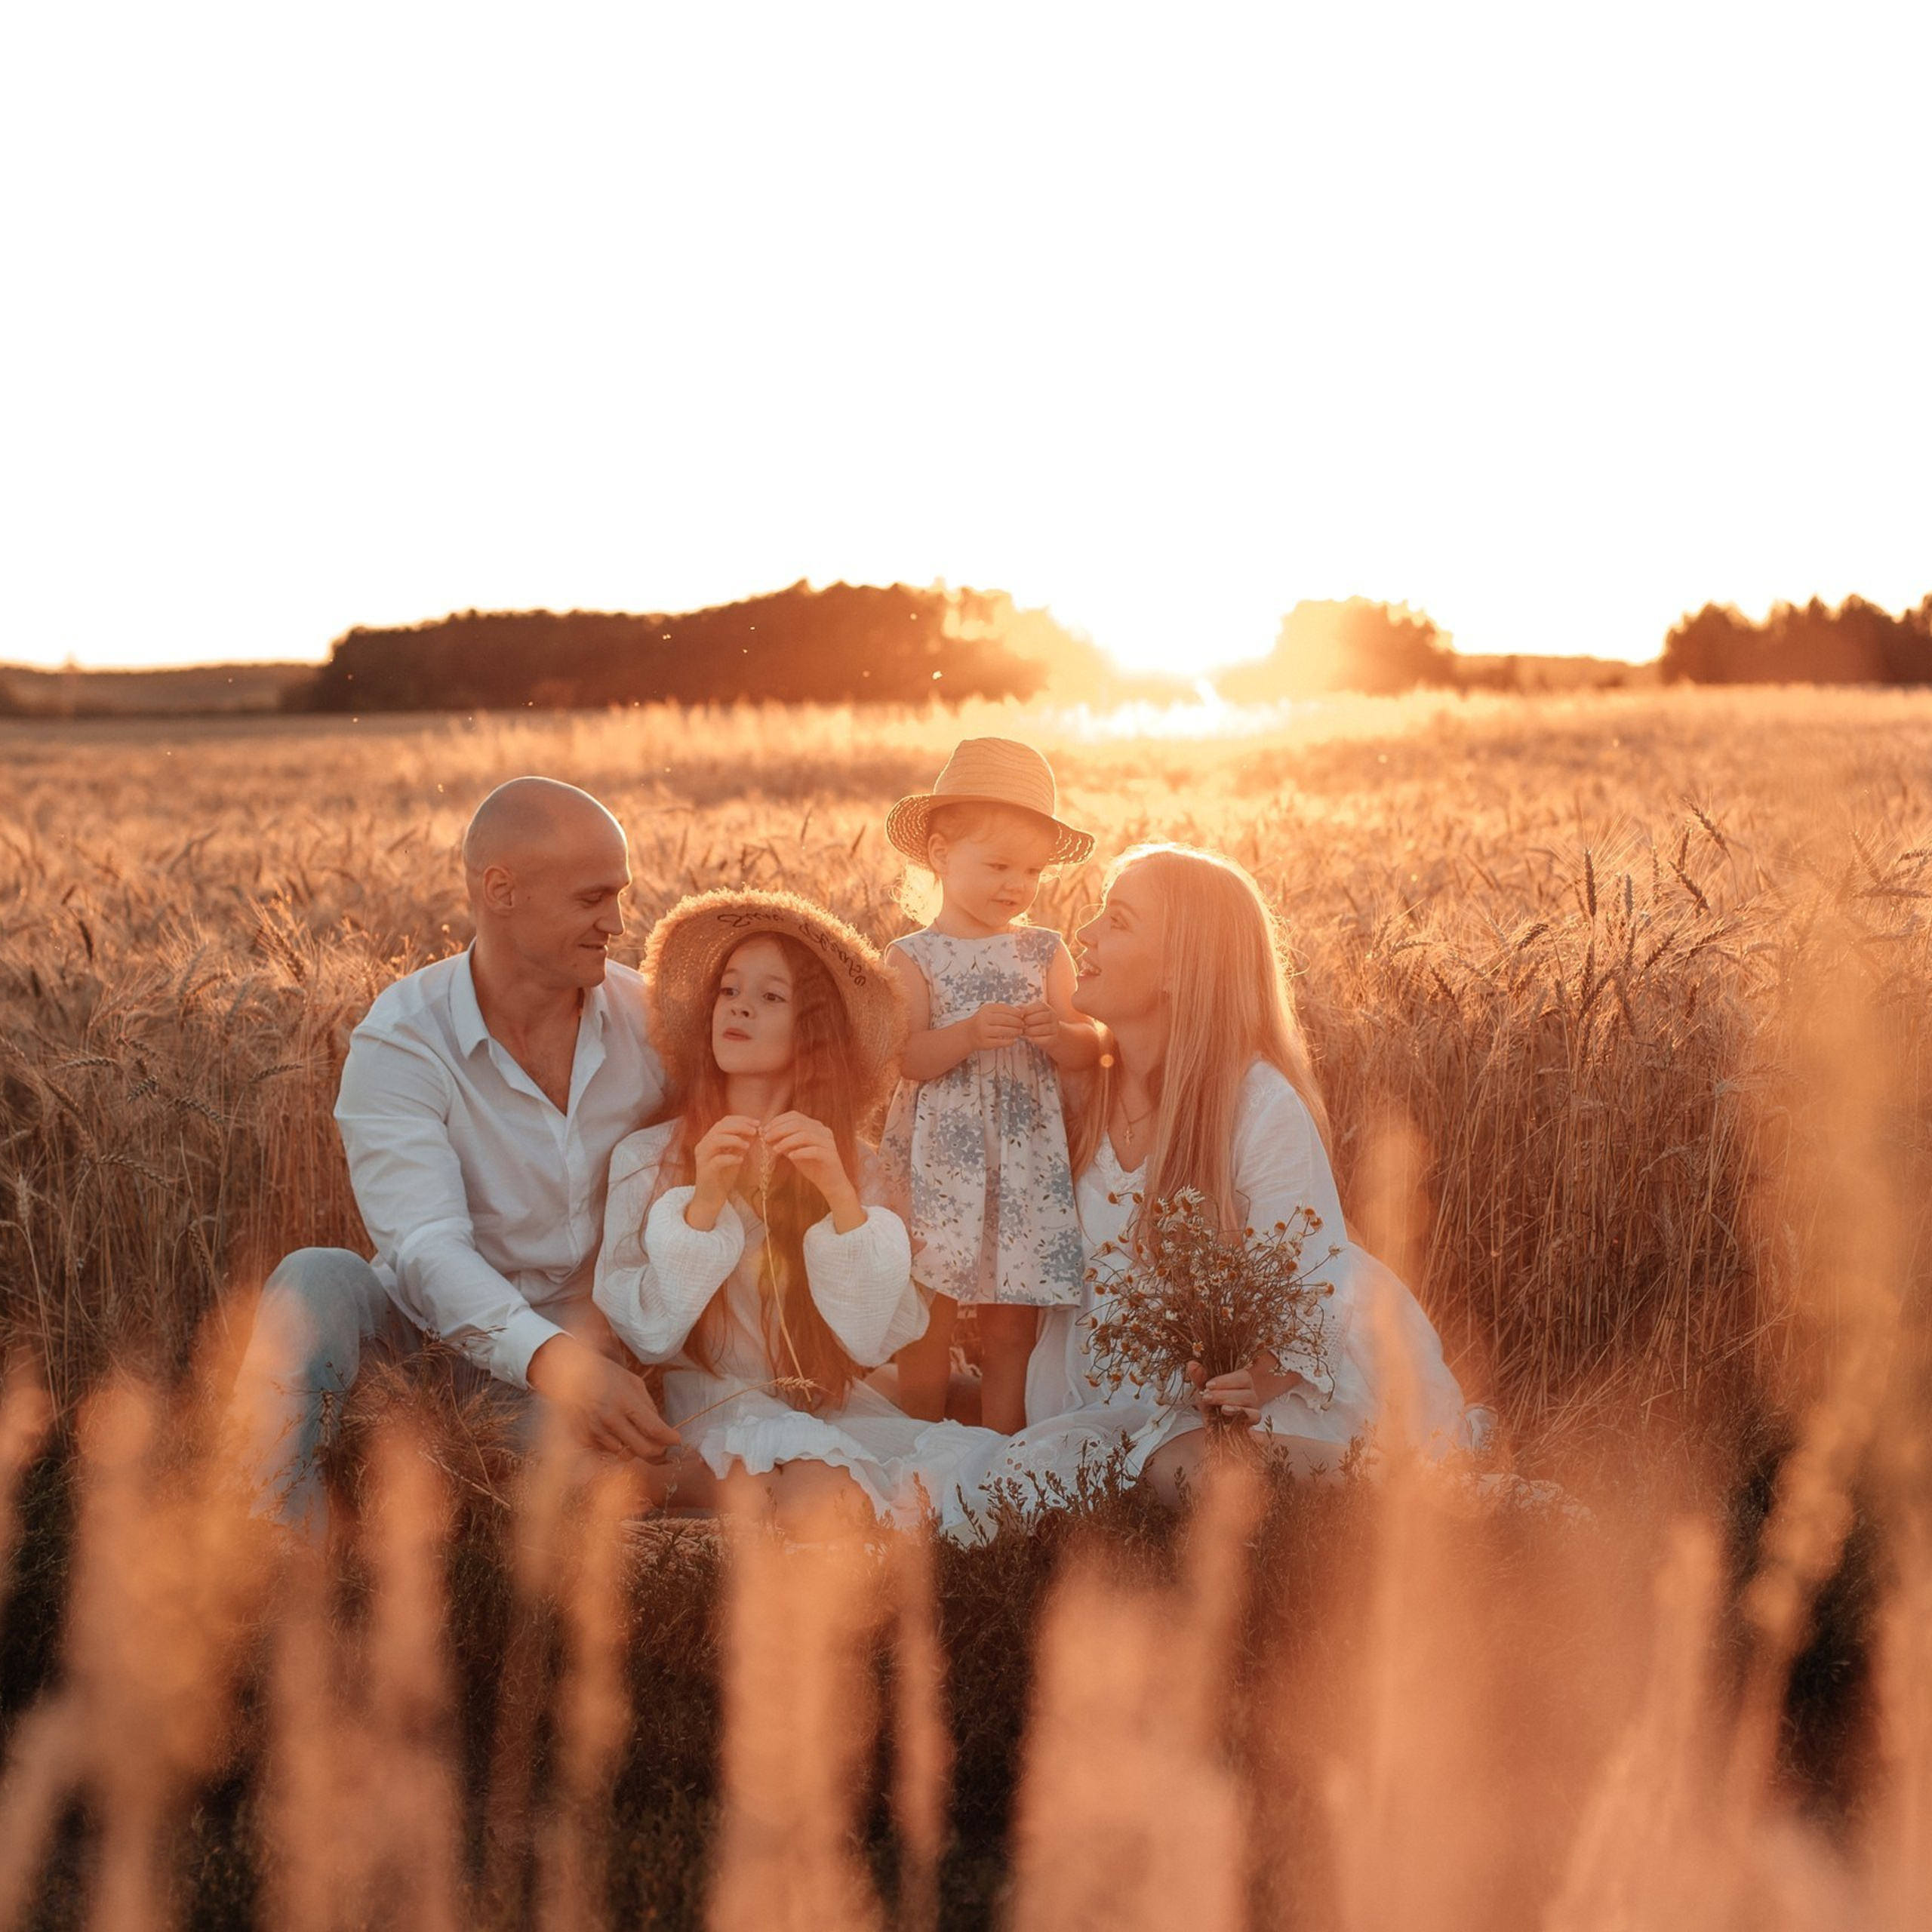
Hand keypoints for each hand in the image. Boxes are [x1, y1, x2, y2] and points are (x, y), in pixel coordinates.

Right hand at [527, 1333, 680, 1463]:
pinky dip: (614, 1446)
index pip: (654, 1429)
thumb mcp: (632, 1382)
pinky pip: (607, 1453)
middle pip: (643, 1450)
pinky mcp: (583, 1439)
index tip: (677, 1440)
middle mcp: (610, 1419)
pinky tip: (612, 1432)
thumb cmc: (605, 1375)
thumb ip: (648, 1406)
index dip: (669, 1439)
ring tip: (632, 1433)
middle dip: (658, 1453)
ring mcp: (595, 1431)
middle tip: (663, 1448)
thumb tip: (662, 1429)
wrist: (568, 1373)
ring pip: (626, 1455)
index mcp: (625, 1401)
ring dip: (634, 1449)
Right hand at [689, 1114, 760, 1225]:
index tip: (757, 1123)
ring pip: (716, 1140)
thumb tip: (756, 1130)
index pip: (724, 1122)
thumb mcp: (734, 1157)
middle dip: (740, 1126)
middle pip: (720, 1127)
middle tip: (755, 1131)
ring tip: (747, 1146)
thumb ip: (742, 1144)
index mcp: (709, 1140)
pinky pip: (717, 1160)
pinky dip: (730, 1157)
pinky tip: (740, 1160)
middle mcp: (703, 1146)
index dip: (741, 1120)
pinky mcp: (705, 1171)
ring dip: (734, 1140)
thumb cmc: (722, 1178)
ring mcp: (702, 1158)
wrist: (710, 1199)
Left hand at [763, 1110, 861, 1229]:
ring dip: (786, 1141)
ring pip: (805, 1135)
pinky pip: (814, 1150)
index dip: (778, 1121)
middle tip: (766, 1138)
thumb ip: (783, 1142)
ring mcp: (828, 1142)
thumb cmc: (812, 1166)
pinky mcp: (830, 1155)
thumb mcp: (794, 1152)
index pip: (794, 1116)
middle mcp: (823, 1130)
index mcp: (815, 1126)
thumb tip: (766, 1135)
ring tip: (775, 1149)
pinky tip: (790, 1157)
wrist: (831, 1183)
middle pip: (798, 1124)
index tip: (764, 1130)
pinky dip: (800, 1152)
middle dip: (779, 1130)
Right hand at [966, 1002, 1026, 1049]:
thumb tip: (1021, 1011)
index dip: (1016, 1013)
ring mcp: (983, 1031)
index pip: (1005, 1009)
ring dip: (1015, 1032)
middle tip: (1023, 1025)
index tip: (1023, 1016)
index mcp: (986, 1009)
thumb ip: (1003, 1010)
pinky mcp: (984, 1042)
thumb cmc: (982, 1022)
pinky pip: (1000, 1042)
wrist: (967, 1034)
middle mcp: (983, 1019)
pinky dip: (1009, 1041)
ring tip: (1019, 1032)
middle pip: (1006, 1020)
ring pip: (1004, 1031)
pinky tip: (1013, 1040)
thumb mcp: (990, 1012)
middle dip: (1017, 1022)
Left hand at [1018, 1001, 1059, 1044]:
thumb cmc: (1036, 1022)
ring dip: (1031, 1031)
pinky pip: (1046, 1039)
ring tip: (1023, 1032)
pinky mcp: (1054, 1038)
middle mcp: (1053, 1016)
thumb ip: (1023, 1009)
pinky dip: (1036, 1039)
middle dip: (1029, 1020)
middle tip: (1020, 1025)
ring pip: (1044, 1028)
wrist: (1051, 1034)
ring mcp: (1055, 1027)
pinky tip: (1029, 1039)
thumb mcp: (1031, 1013)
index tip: (1020, 1015)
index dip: (1028, 1010)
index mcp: (1047, 1008)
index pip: (1039, 1006)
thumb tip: (1015, 1010)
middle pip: (1042, 1016)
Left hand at [1185, 1359, 1268, 1423]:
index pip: (1242, 1376)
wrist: (1212, 1423)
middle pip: (1246, 1390)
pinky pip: (1254, 1416)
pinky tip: (1227, 1416)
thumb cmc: (1211, 1401)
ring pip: (1250, 1403)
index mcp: (1241, 1380)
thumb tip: (1191, 1364)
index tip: (1208, 1385)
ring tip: (1220, 1408)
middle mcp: (1250, 1392)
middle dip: (1224, 1394)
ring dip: (1232, 1405)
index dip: (1225, 1380)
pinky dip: (1242, 1415)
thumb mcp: (1203, 1388)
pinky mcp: (1253, 1420)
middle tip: (1207, 1397)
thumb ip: (1199, 1376)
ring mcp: (1253, 1406)